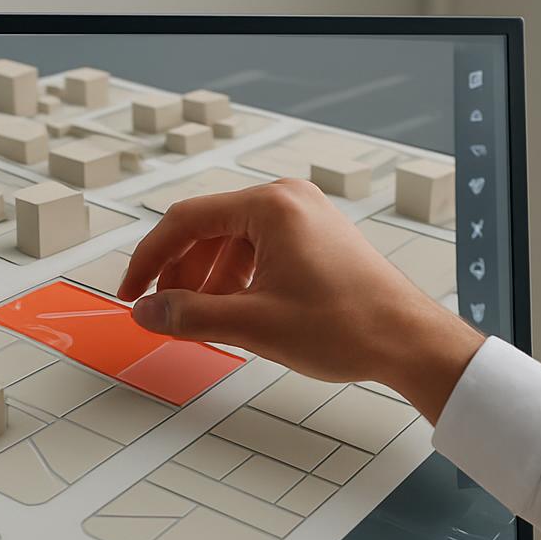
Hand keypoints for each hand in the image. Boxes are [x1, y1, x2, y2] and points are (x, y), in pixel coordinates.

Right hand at [119, 178, 484, 422]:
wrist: (409, 340)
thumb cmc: (346, 326)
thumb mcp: (254, 325)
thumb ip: (190, 316)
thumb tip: (147, 312)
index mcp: (270, 206)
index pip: (186, 221)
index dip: (150, 260)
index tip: (131, 294)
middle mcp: (288, 200)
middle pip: (209, 229)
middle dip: (181, 274)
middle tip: (163, 313)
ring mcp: (306, 217)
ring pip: (235, 243)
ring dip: (209, 281)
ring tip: (201, 322)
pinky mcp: (318, 238)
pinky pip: (262, 251)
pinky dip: (239, 280)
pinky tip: (235, 314)